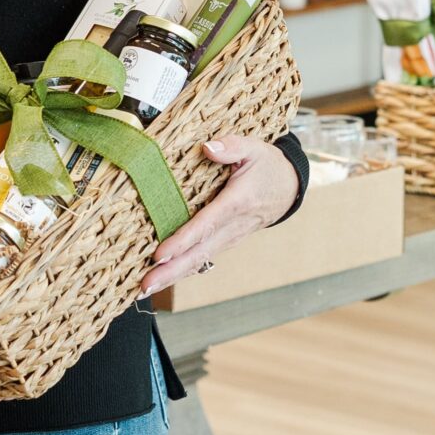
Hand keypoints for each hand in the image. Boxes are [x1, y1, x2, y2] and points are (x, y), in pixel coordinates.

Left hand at [142, 136, 297, 295]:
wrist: (290, 187)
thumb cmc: (267, 165)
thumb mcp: (253, 148)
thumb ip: (231, 147)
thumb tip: (208, 148)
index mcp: (237, 202)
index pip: (206, 225)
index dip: (183, 241)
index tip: (160, 254)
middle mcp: (233, 226)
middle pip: (199, 253)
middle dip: (171, 272)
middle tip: (144, 285)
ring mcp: (230, 237)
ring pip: (199, 260)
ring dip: (172, 276)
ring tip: (145, 288)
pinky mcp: (226, 241)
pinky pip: (203, 258)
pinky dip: (182, 270)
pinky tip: (163, 278)